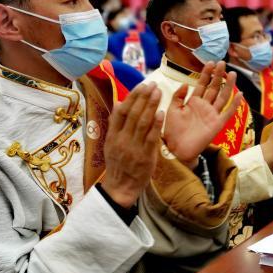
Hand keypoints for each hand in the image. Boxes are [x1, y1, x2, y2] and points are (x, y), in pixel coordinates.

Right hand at [103, 82, 163, 208]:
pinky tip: (161, 112)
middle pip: (133, 114)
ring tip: (158, 93)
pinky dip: (156, 124)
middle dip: (143, 97)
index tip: (141, 85)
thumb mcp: (111, 143)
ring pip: (142, 123)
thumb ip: (116, 123)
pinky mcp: (145, 156)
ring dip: (151, 106)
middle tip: (152, 85)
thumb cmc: (118, 164)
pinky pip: (151, 138)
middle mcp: (122, 140)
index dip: (132, 97)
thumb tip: (119, 102)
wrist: (120, 188)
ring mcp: (133, 148)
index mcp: (113, 135)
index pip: (122, 111)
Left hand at [163, 61, 243, 165]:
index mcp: (194, 102)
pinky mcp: (217, 124)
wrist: (176, 148)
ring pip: (222, 97)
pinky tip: (240, 94)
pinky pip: (228, 113)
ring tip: (232, 73)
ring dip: (228, 85)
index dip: (206, 74)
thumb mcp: (173, 109)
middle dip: (218, 75)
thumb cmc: (173, 130)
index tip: (210, 62)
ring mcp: (212, 115)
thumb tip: (186, 84)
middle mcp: (204, 106)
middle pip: (214, 88)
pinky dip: (234, 104)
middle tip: (222, 62)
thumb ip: (178, 96)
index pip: (202, 84)